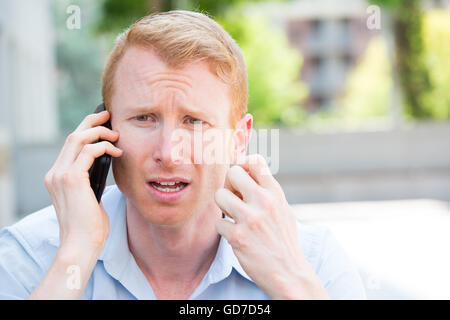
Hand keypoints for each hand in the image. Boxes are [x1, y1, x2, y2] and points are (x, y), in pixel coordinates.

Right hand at [44, 110, 122, 249]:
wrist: (81, 244)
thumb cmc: (89, 226)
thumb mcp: (90, 198)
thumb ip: (91, 181)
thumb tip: (107, 165)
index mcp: (57, 177)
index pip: (70, 146)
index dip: (85, 130)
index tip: (101, 123)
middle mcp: (54, 173)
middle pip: (72, 136)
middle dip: (91, 122)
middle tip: (108, 114)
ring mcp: (60, 175)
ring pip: (78, 139)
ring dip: (100, 133)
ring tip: (117, 135)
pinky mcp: (71, 178)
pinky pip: (89, 152)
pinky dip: (104, 147)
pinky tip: (117, 151)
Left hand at [215, 154, 328, 298]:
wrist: (289, 273)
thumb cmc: (284, 240)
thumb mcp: (283, 210)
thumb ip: (266, 191)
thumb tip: (244, 170)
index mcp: (276, 194)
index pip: (256, 161)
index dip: (243, 165)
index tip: (241, 177)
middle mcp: (264, 202)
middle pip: (232, 173)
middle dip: (229, 185)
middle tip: (233, 198)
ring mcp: (250, 219)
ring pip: (219, 195)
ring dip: (223, 207)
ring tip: (233, 217)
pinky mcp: (238, 237)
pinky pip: (219, 222)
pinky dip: (224, 230)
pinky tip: (236, 236)